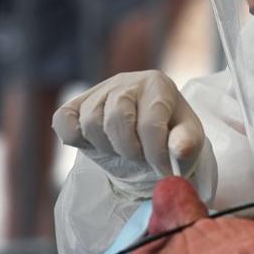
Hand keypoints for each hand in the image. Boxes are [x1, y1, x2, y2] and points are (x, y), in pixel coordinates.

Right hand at [52, 70, 208, 197]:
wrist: (149, 138)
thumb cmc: (172, 137)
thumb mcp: (190, 140)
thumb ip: (187, 143)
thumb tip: (179, 149)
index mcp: (158, 85)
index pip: (150, 121)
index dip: (156, 153)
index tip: (165, 171)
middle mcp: (127, 82)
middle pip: (117, 117)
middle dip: (130, 149)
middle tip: (141, 160)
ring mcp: (99, 91)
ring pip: (91, 122)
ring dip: (108, 147)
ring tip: (125, 151)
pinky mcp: (75, 105)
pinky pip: (64, 120)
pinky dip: (75, 137)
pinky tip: (98, 145)